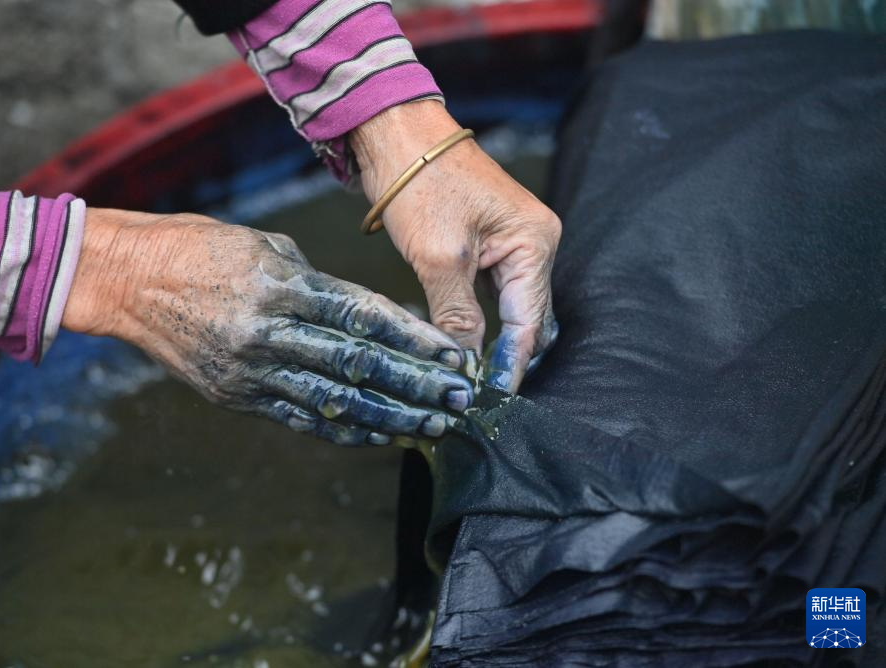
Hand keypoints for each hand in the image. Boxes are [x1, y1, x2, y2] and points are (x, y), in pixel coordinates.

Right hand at [62, 209, 472, 445]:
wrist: (126, 279)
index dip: (415, 338)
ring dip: (389, 416)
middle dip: (416, 383)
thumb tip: (363, 313)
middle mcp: (270, 331)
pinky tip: (379, 437)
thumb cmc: (199, 248)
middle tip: (460, 397)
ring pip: (334, 400)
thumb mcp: (265, 246)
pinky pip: (298, 418)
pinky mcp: (235, 394)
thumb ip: (316, 282)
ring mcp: (250, 369)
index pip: (365, 317)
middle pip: (359, 364)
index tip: (453, 353)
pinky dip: (342, 431)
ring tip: (431, 425)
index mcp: (282, 284)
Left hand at [350, 101, 560, 391]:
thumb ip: (457, 314)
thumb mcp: (439, 256)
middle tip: (475, 396)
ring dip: (491, 343)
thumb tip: (466, 365)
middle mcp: (534, 245)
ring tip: (466, 379)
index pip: (530, 323)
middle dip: (505, 359)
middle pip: (527, 320)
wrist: (397, 133)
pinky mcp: (487, 245)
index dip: (509, 366)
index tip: (487, 401)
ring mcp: (512, 244)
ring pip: (509, 311)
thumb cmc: (420, 182)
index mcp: (535, 243)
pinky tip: (459, 345)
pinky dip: (478, 322)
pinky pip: (492, 295)